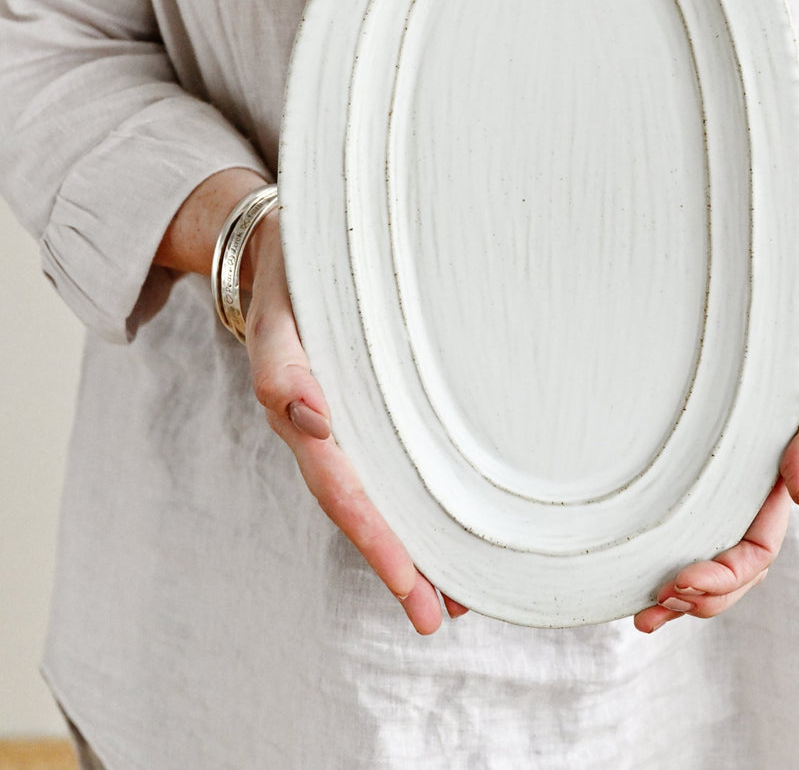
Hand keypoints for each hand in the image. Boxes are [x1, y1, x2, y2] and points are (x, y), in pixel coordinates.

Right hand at [243, 211, 468, 633]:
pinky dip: (416, 498)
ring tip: (457, 594)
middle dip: (400, 564)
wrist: (282, 244)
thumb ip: (280, 363)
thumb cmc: (288, 270)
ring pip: (379, 492)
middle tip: (440, 618)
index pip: (343, 488)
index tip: (411, 585)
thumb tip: (309, 420)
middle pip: (363, 508)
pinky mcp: (370, 401)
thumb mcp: (277, 308)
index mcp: (304, 407)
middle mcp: (327, 424)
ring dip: (413, 543)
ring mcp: (349, 416)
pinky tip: (448, 524)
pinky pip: (391, 459)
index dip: (376, 538)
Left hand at [633, 358, 798, 632]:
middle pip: (734, 575)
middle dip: (700, 600)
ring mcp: (721, 500)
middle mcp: (748, 504)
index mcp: (774, 494)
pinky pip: (684, 538)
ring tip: (645, 615)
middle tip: (656, 606)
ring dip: (682, 600)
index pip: (756, 554)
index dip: (724, 577)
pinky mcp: (692, 489)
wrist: (746, 335)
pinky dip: (665, 567)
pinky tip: (639, 586)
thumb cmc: (774, 364)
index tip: (682, 581)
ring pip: (709, 565)